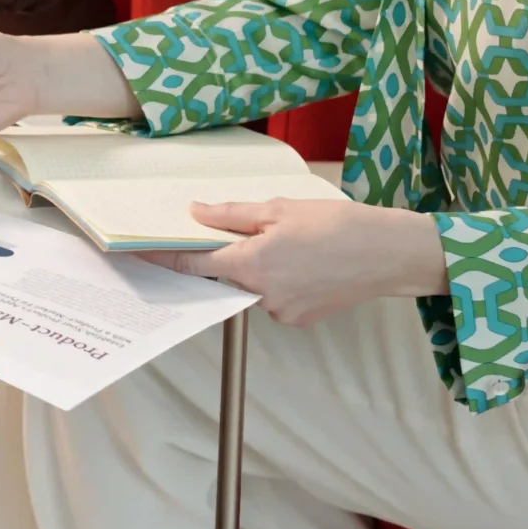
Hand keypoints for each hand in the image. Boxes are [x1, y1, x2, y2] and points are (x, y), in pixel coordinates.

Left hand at [148, 198, 447, 325]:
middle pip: (223, 276)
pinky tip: (303, 263)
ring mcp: (281, 312)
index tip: (137, 253)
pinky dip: (276, 281)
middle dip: (221, 257)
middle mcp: (262, 295)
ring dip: (254, 268)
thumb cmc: (339, 225)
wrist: (390, 254)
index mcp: (252, 264)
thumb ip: (232, 215)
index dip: (163, 258)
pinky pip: (273, 298)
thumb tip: (196, 213)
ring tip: (290, 245)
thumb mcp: (280, 209)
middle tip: (238, 235)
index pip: (193, 264)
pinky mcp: (299, 319)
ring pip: (250, 287)